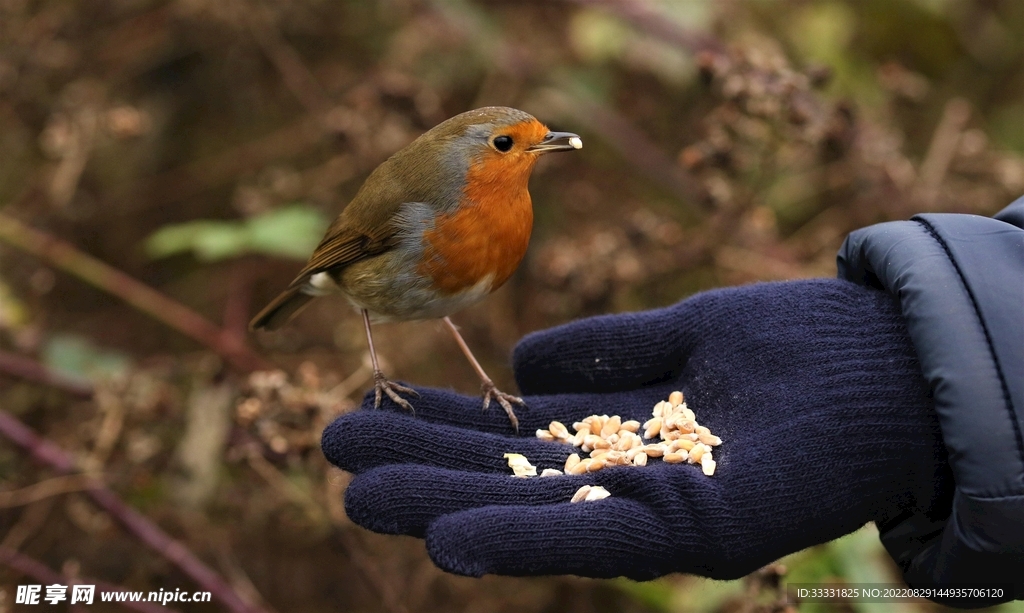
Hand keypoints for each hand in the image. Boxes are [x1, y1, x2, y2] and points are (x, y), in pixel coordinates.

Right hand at [322, 279, 952, 579]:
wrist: (895, 362)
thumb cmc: (798, 344)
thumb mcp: (685, 333)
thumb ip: (606, 351)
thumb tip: (519, 366)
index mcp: (624, 433)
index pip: (515, 437)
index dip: (441, 430)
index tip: (369, 415)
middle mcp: (634, 481)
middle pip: (510, 478)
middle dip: (422, 470)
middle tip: (333, 461)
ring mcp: (666, 511)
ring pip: (538, 515)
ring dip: (448, 509)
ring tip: (361, 500)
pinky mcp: (707, 535)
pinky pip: (601, 540)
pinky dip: (523, 542)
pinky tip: (451, 541)